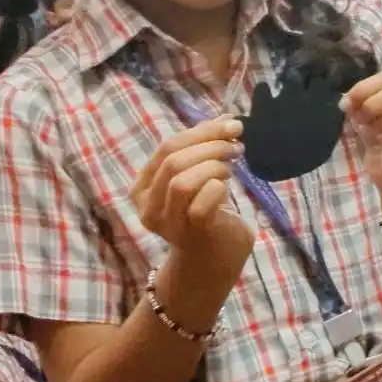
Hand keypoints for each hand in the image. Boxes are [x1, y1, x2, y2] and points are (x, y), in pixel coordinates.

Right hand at [131, 118, 253, 268]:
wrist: (212, 262)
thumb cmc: (207, 216)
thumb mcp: (199, 179)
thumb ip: (203, 152)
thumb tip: (226, 119)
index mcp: (144, 187)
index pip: (166, 147)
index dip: (201, 131)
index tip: (231, 125)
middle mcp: (148, 206)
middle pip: (173, 160)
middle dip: (210, 145)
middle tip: (236, 145)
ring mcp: (167, 222)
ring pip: (181, 181)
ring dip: (213, 166)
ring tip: (231, 168)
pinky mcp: (190, 234)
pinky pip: (200, 205)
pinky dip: (216, 189)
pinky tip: (226, 188)